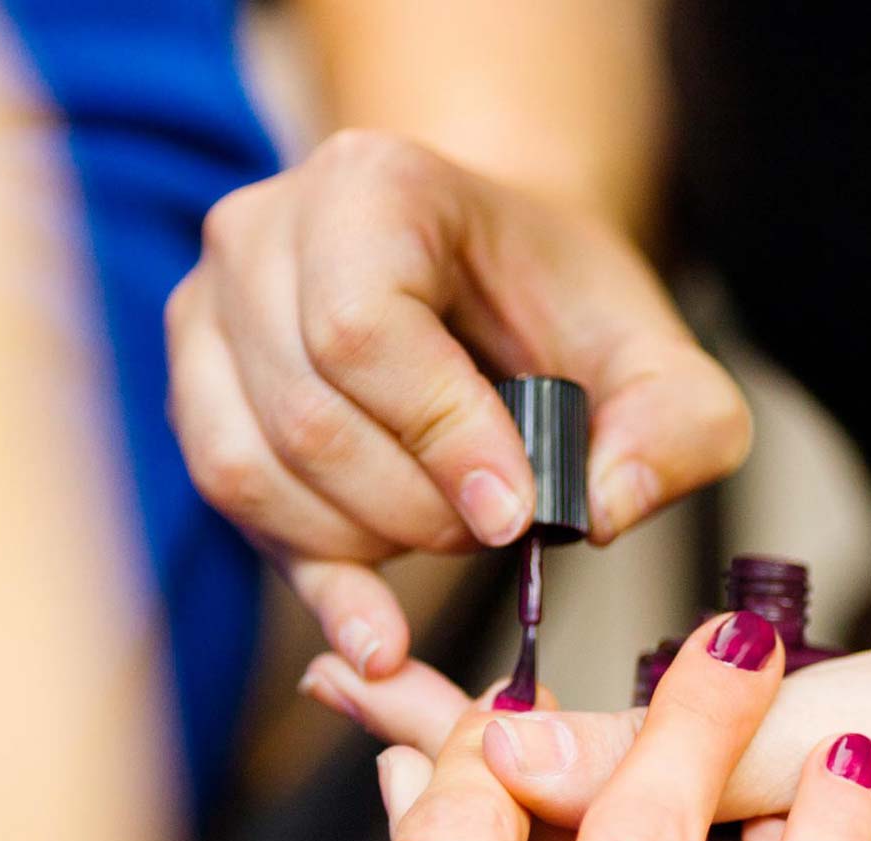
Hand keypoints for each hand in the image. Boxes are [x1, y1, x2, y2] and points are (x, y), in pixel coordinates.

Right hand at [166, 129, 748, 678]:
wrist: (487, 277)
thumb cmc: (560, 309)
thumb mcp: (658, 359)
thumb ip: (676, 430)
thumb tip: (600, 512)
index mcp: (371, 185)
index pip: (365, 331)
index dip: (440, 439)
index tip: (512, 511)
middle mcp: (261, 231)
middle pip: (307, 416)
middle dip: (412, 508)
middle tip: (493, 530)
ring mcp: (208, 309)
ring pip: (251, 469)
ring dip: (360, 542)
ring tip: (444, 534)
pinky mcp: (194, 386)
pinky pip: (230, 501)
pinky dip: (311, 572)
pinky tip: (377, 624)